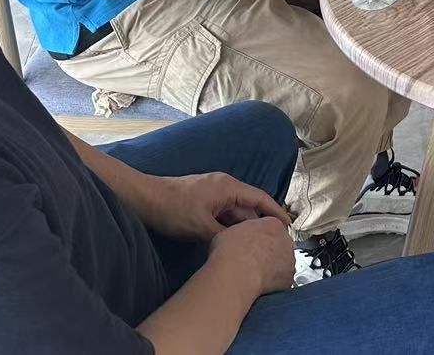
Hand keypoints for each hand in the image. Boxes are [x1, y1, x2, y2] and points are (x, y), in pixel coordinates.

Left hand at [134, 171, 292, 243]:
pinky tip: (231, 239)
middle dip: (261, 222)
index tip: (289, 226)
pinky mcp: (202, 201)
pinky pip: (223, 213)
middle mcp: (224, 187)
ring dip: (243, 226)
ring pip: (235, 211)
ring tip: (256, 243)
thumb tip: (240, 247)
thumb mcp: (201, 228)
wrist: (144, 198)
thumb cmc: (172, 209)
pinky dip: (230, 225)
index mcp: (229, 188)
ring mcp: (213, 193)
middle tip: (274, 240)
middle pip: (249, 206)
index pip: (260, 199)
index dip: (276, 212)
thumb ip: (224, 237)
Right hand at [208, 213, 295, 296]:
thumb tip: (239, 238)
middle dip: (268, 252)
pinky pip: (282, 279)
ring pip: (282, 261)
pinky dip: (274, 282)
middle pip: (279, 244)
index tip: (251, 246)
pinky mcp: (289, 276)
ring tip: (254, 274)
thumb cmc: (230, 252)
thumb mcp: (231, 231)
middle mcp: (285, 239)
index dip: (260, 239)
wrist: (235, 274)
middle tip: (252, 261)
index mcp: (272, 224)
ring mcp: (289, 258)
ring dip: (272, 267)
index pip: (271, 228)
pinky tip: (260, 283)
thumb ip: (243, 232)